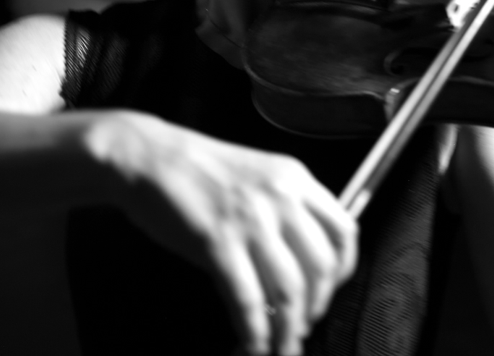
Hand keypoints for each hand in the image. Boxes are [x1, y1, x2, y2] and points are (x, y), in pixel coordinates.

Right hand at [98, 112, 357, 355]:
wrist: (149, 157)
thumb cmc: (200, 173)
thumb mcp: (258, 179)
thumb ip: (285, 214)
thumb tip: (301, 271)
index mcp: (296, 179)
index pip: (344, 231)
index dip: (343, 271)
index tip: (330, 292)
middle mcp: (281, 197)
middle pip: (321, 266)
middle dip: (316, 307)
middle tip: (303, 326)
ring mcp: (250, 219)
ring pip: (290, 289)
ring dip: (288, 329)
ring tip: (281, 345)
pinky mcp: (217, 241)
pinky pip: (247, 298)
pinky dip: (254, 330)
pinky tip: (252, 343)